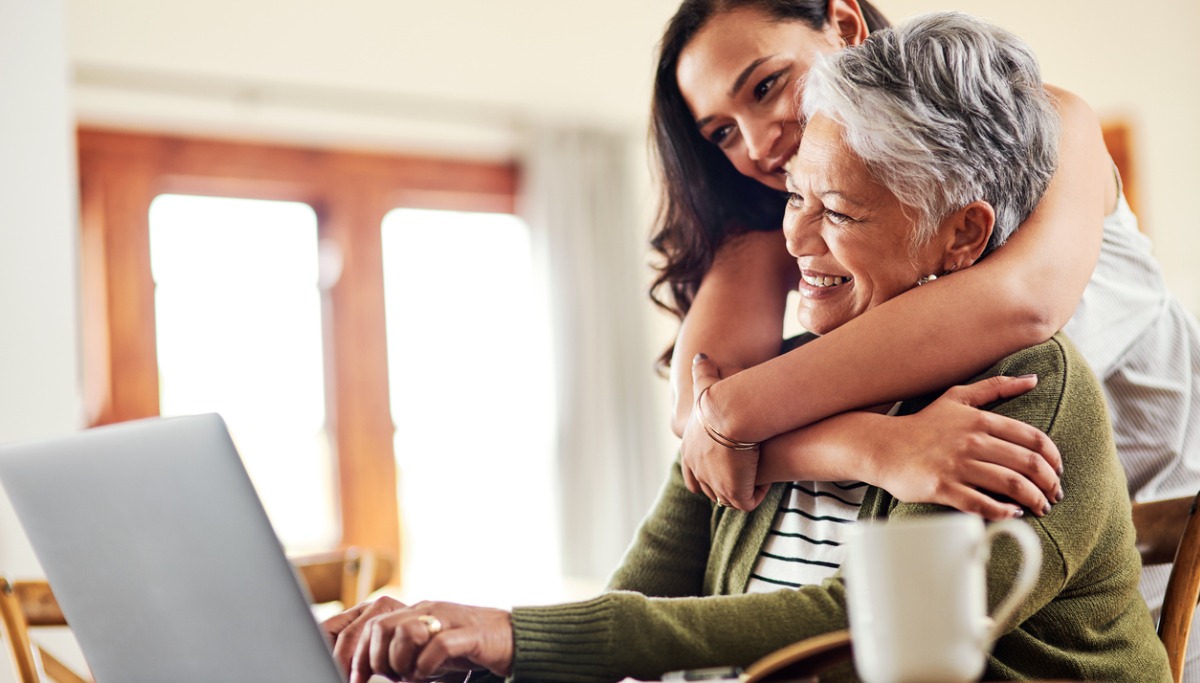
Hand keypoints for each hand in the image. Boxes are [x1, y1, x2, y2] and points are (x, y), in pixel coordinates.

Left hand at [323, 597, 512, 682]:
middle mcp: (428, 611)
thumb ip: (404, 653)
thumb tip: (371, 673)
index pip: (372, 624)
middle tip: (391, 678)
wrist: (514, 638)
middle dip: (377, 660)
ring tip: (412, 676)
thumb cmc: (469, 647)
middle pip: (381, 627)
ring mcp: (449, 619)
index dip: (358, 655)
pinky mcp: (468, 635)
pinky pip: (438, 647)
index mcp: (416, 612)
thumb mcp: (429, 648)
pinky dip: (427, 666)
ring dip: (401, 662)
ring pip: (405, 633)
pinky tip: (432, 674)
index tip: (357, 679)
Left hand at [680, 354, 768, 510]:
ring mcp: (715, 485)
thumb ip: (702, 372)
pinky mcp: (734, 493)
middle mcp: (698, 471)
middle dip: (725, 485)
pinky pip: (747, 501)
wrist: (730, 414)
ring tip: (758, 478)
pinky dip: (757, 493)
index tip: (724, 467)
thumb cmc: (720, 399)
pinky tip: (767, 480)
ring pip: (728, 498)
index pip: (692, 475)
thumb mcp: (706, 385)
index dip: (707, 474)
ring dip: (742, 489)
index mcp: (689, 452)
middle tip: (744, 475)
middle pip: (709, 490)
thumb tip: (701, 356)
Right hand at [869, 375, 1062, 519]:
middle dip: (1049, 483)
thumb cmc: (923, 424)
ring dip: (1034, 500)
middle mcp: (972, 441)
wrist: (883, 446)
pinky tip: (1012, 514)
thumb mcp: (958, 397)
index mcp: (980, 420)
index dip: (1053, 458)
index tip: (1057, 471)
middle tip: (1054, 495)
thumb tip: (1033, 379)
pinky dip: (1003, 512)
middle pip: (1027, 464)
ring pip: (1010, 485)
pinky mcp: (942, 487)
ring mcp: (957, 465)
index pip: (1032, 439)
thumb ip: (996, 387)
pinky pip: (982, 503)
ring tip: (1040, 508)